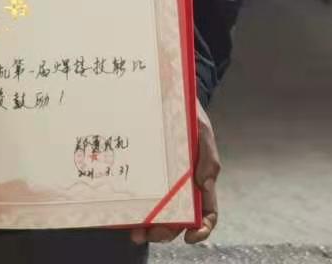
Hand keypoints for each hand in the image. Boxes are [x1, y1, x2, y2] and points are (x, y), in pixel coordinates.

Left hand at [129, 99, 219, 246]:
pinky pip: (139, 194)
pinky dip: (133, 207)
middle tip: (149, 234)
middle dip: (164, 232)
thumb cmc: (188, 114)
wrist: (164, 94)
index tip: (191, 236)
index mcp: (200, 180)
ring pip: (156, 213)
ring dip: (147, 227)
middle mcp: (180, 186)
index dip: (203, 229)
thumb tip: (205, 185)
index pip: (207, 213)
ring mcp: (161, 181)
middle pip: (177, 220)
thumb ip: (208, 156)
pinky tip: (123, 211)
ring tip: (134, 231)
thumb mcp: (201, 130)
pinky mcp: (143, 172)